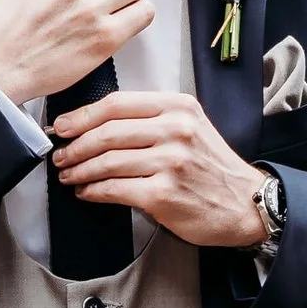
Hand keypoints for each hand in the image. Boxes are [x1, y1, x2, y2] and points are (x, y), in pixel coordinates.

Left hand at [50, 89, 269, 249]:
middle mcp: (175, 130)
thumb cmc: (211, 168)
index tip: (62, 126)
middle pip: (107, 132)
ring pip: (107, 161)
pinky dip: (93, 191)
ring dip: (79, 170)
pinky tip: (86, 192)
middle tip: (60, 156)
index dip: (82, 115)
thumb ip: (151, 120)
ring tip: (69, 176)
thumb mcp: (189, 128)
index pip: (117, 104)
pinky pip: (114, 189)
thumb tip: (96, 126)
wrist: (246, 204)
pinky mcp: (164, 194)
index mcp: (178, 107)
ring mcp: (170, 162)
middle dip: (74, 146)